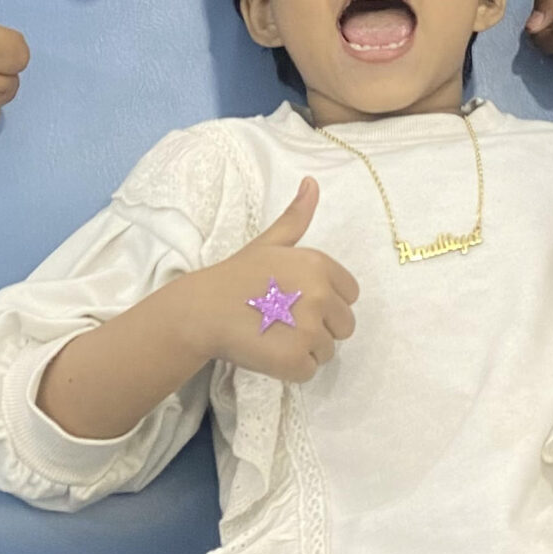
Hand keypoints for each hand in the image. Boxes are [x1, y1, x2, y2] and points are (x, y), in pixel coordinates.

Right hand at [171, 179, 358, 380]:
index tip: (296, 301)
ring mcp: (309, 330)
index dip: (326, 301)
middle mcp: (320, 295)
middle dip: (318, 328)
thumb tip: (313, 182)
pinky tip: (268, 353)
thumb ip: (296, 217)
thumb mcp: (269, 242)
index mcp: (319, 266)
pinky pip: (309, 371)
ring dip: (303, 349)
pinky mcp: (296, 360)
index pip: (350, 294)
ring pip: (326, 350)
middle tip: (282, 321)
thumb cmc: (236, 275)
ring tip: (272, 336)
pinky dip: (291, 368)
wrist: (203, 310)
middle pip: (343, 326)